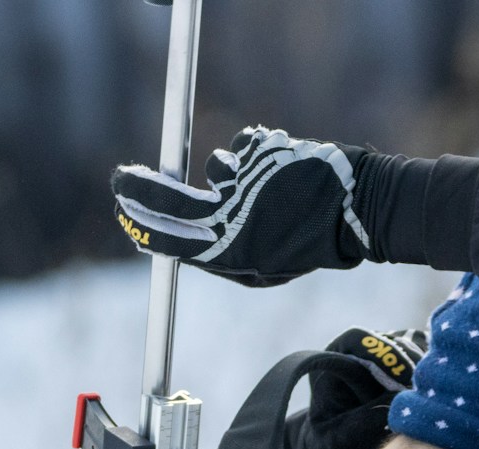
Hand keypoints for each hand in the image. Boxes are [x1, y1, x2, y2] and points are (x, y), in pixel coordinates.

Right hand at [111, 127, 372, 286]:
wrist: (356, 210)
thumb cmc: (308, 246)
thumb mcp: (262, 270)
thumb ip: (220, 259)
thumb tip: (178, 245)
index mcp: (229, 250)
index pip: (166, 237)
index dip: (138, 223)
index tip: (122, 210)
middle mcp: (231, 214)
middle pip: (168, 198)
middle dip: (139, 188)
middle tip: (121, 178)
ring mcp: (244, 179)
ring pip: (215, 169)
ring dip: (231, 176)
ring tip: (269, 189)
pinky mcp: (261, 149)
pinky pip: (242, 148)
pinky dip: (255, 157)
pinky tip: (282, 172)